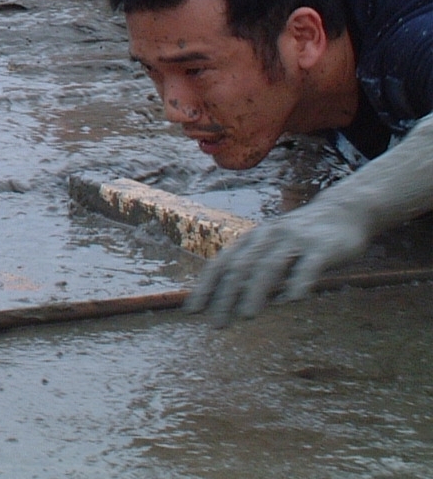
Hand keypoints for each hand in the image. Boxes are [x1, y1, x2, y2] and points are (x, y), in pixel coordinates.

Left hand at [187, 198, 370, 324]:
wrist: (342, 211)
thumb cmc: (300, 237)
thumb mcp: (272, 247)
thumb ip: (254, 268)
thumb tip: (230, 299)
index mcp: (252, 239)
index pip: (221, 264)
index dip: (205, 287)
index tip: (192, 311)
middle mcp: (268, 237)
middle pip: (240, 267)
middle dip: (225, 297)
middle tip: (217, 324)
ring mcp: (295, 240)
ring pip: (269, 266)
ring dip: (255, 292)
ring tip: (246, 316)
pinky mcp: (322, 248)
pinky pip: (307, 267)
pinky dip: (297, 283)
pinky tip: (292, 302)